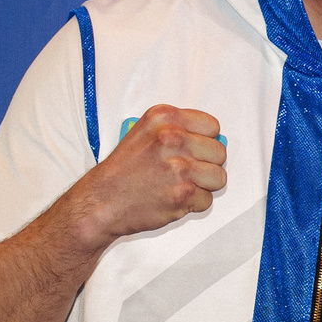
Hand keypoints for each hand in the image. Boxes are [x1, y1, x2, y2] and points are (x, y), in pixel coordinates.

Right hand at [76, 104, 225, 244]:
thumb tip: (210, 139)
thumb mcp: (145, 132)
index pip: (212, 126)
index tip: (193, 149)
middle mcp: (173, 138)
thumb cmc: (123, 170)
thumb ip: (178, 129)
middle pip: (219, 152)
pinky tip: (173, 197)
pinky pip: (207, 200)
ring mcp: (179, 167)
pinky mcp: (183, 193)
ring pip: (219, 177)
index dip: (205, 141)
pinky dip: (193, 204)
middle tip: (184, 171)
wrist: (102, 200)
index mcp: (165, 118)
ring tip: (181, 184)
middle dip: (206, 164)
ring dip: (203, 185)